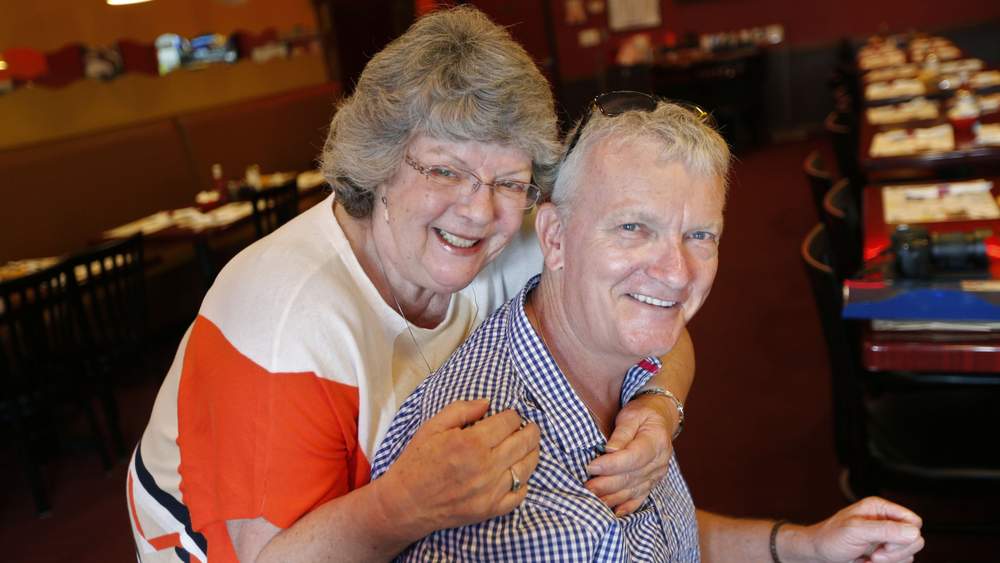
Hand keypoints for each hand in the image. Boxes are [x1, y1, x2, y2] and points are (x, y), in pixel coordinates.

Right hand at [374, 399, 539, 537]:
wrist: (405, 502)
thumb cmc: (417, 462)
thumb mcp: (432, 427)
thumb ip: (461, 410)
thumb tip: (487, 403)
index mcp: (471, 443)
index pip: (509, 422)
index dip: (512, 415)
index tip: (510, 415)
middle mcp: (486, 467)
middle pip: (524, 442)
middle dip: (530, 431)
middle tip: (531, 427)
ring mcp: (490, 490)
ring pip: (527, 467)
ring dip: (532, 453)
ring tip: (531, 446)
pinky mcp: (490, 509)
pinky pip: (519, 494)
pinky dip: (524, 482)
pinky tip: (520, 473)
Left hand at [584, 393, 675, 515]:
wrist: (660, 419)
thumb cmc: (642, 414)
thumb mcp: (632, 415)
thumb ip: (622, 433)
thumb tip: (610, 450)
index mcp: (656, 441)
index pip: (633, 457)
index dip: (612, 464)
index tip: (591, 466)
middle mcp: (659, 461)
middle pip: (631, 476)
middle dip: (607, 484)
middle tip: (587, 487)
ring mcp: (656, 474)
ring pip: (633, 490)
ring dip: (613, 497)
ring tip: (593, 500)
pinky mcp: (652, 482)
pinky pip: (640, 497)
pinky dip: (627, 506)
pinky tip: (614, 513)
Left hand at [794, 497, 923, 562]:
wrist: (818, 554)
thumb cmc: (830, 538)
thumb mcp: (856, 531)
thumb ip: (884, 530)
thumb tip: (914, 532)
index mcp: (880, 508)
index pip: (913, 521)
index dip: (906, 536)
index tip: (885, 544)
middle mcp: (885, 521)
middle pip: (915, 540)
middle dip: (896, 552)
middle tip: (875, 555)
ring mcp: (885, 538)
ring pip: (908, 553)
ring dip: (891, 561)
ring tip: (869, 559)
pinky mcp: (883, 552)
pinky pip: (899, 562)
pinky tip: (868, 562)